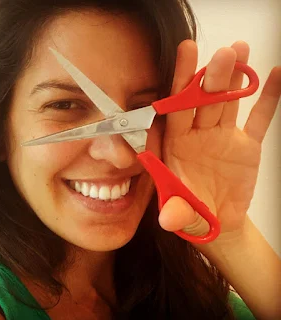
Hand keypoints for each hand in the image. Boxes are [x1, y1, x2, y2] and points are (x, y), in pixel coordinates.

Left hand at [159, 40, 280, 241]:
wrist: (217, 221)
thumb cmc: (193, 213)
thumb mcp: (183, 215)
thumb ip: (176, 214)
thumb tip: (167, 220)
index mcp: (176, 145)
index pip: (176, 110)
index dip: (180, 83)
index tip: (185, 54)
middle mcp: (197, 135)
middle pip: (204, 101)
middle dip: (213, 77)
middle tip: (223, 52)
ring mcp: (223, 137)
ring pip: (228, 102)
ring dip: (235, 78)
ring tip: (240, 50)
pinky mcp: (247, 146)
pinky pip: (259, 119)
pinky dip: (268, 98)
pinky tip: (274, 75)